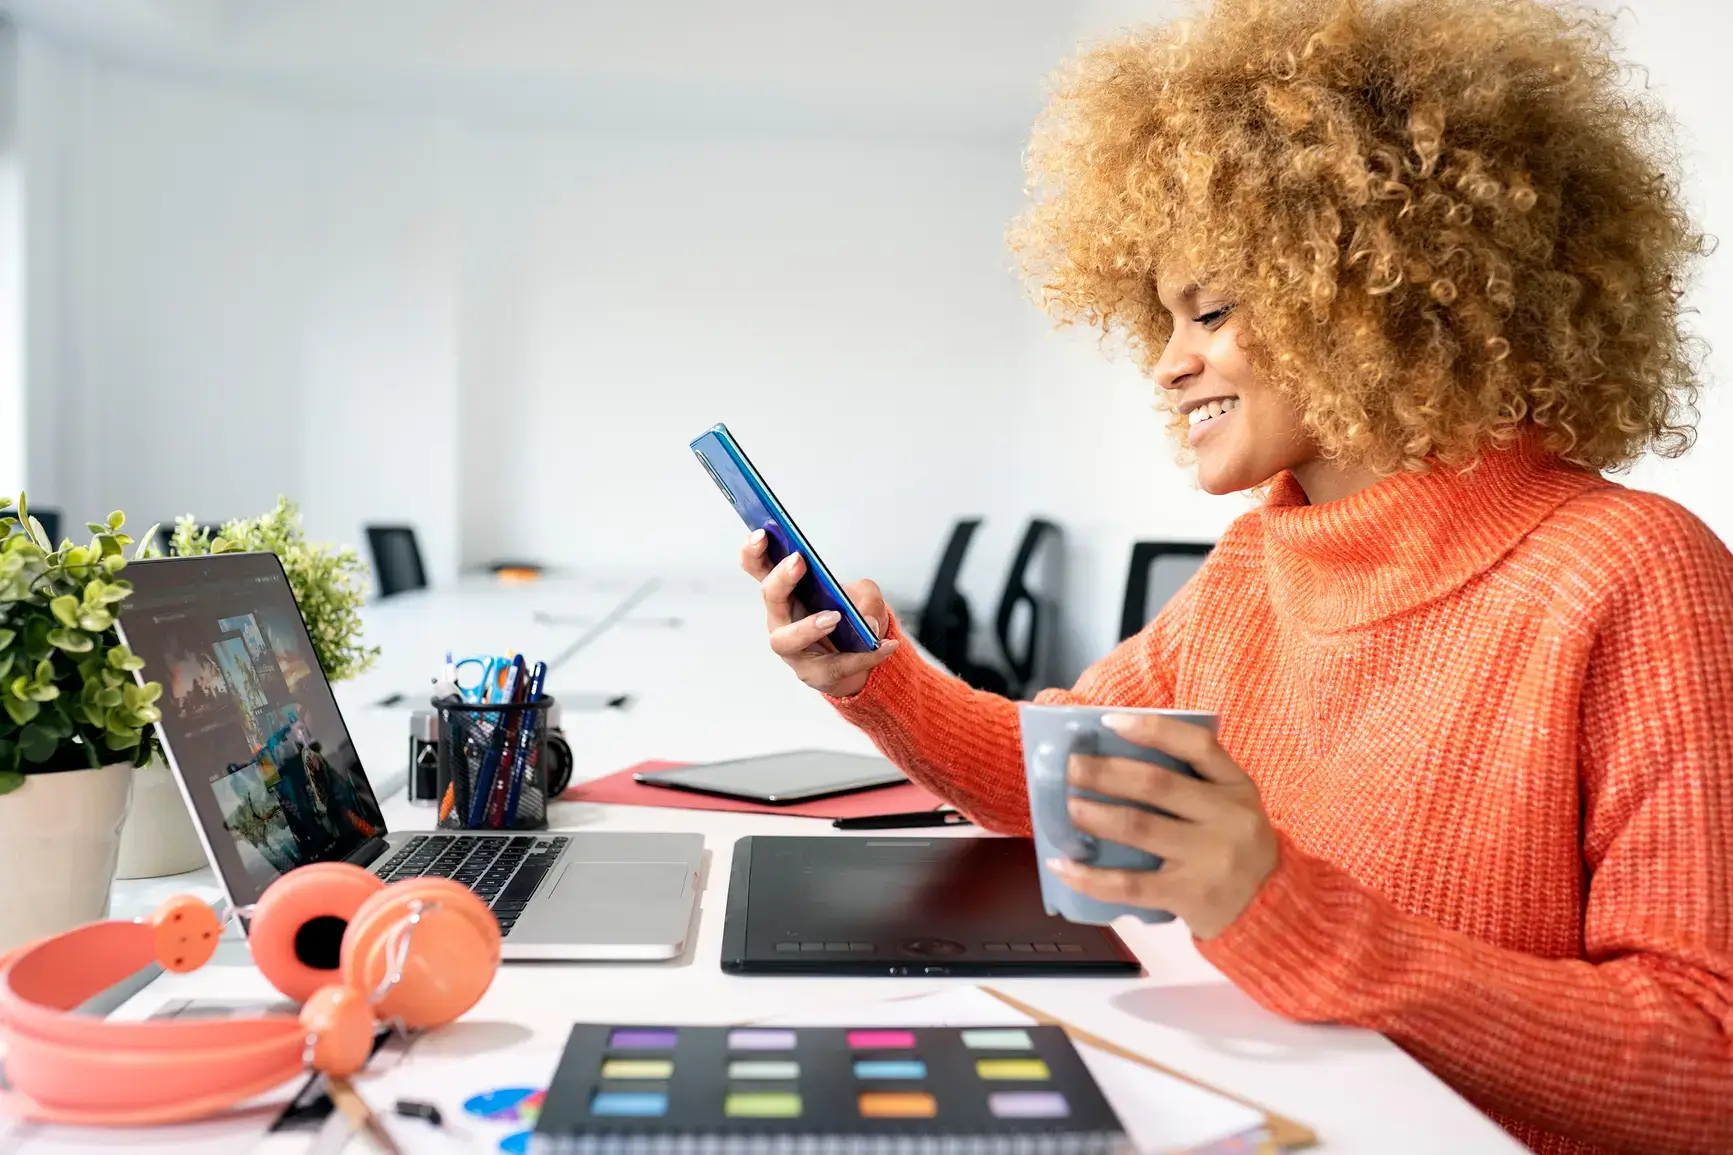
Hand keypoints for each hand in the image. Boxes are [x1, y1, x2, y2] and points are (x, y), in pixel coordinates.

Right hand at [740, 529, 899, 697]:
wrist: (859, 656)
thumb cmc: (849, 617)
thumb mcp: (864, 595)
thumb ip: (865, 597)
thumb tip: (865, 620)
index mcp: (786, 591)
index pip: (758, 568)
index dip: (753, 551)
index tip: (761, 533)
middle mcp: (781, 618)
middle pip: (770, 597)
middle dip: (781, 578)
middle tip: (798, 561)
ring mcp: (792, 648)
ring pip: (786, 639)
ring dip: (808, 626)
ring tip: (834, 617)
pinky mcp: (813, 674)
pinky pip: (835, 666)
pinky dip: (864, 655)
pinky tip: (886, 645)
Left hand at [1045, 713, 1277, 939]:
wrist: (1272, 909)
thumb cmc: (1235, 845)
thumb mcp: (1233, 804)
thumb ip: (1195, 781)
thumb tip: (1117, 757)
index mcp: (1237, 786)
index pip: (1198, 746)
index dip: (1153, 730)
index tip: (1110, 721)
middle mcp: (1227, 817)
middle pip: (1156, 784)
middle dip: (1105, 772)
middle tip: (1071, 767)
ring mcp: (1209, 858)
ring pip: (1138, 827)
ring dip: (1094, 814)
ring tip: (1067, 807)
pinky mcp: (1189, 895)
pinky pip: (1130, 884)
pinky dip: (1090, 876)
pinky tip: (1062, 866)